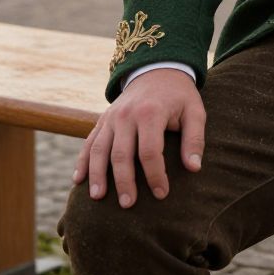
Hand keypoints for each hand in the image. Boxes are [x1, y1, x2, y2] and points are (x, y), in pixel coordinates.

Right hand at [72, 69, 205, 207]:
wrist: (157, 70)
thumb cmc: (179, 96)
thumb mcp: (195, 111)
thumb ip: (194, 138)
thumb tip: (194, 168)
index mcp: (151, 113)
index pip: (150, 151)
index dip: (155, 175)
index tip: (161, 194)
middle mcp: (126, 115)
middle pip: (121, 154)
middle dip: (124, 181)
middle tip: (128, 204)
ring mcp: (111, 117)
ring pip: (99, 150)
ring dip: (97, 175)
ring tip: (98, 198)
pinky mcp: (102, 120)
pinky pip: (88, 142)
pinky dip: (82, 162)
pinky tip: (78, 181)